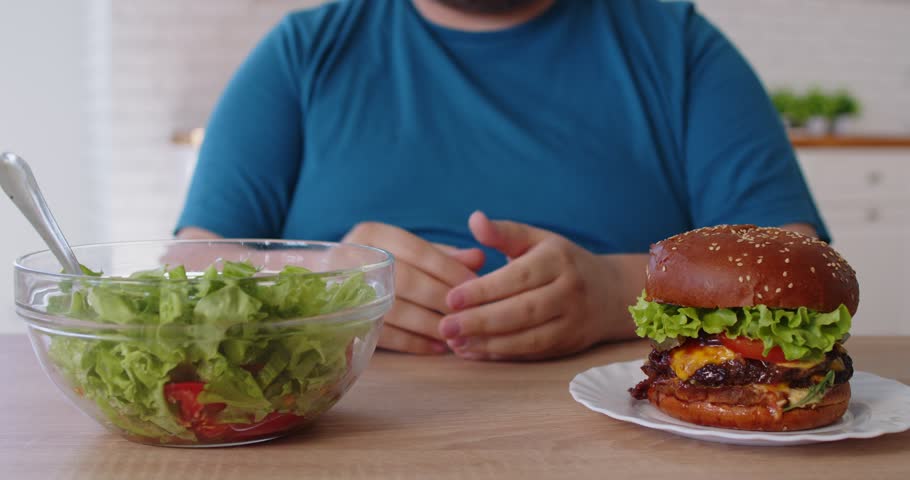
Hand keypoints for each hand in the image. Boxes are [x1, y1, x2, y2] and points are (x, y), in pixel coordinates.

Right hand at [342, 222, 484, 354]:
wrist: (323, 285)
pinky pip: (384, 334)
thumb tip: (478, 259)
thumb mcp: (409, 252)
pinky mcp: (345, 321)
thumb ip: (443, 256)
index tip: (476, 285)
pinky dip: (414, 343)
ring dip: (431, 324)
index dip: (450, 269)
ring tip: (456, 332)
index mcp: (373, 234)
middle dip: (442, 298)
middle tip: (469, 314)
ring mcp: (344, 290)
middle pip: (406, 280)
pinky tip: (436, 347)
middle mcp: (354, 257)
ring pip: (395, 308)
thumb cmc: (381, 266)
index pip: (418, 250)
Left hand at [438, 211, 629, 360]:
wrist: (610, 293)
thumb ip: (504, 232)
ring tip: (454, 342)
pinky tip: (473, 351)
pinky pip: (531, 353)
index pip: (517, 278)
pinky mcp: (567, 345)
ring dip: (488, 343)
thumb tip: (474, 219)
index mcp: (557, 261)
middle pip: (522, 311)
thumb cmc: (560, 261)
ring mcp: (571, 322)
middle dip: (480, 321)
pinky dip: (500, 355)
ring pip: (528, 338)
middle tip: (445, 326)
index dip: (483, 291)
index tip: (451, 298)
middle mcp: (568, 292)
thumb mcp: (536, 239)